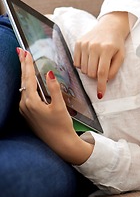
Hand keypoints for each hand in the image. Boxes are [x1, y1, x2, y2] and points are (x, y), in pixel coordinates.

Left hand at [18, 48, 93, 164]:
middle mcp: (25, 105)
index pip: (28, 78)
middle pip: (23, 80)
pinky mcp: (28, 113)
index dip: (27, 64)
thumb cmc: (61, 126)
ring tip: (25, 62)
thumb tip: (49, 73)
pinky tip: (30, 80)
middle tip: (21, 51)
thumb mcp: (60, 106)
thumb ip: (54, 88)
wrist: (59, 144)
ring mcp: (25, 110)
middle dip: (23, 65)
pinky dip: (27, 84)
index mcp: (32, 102)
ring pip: (23, 87)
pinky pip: (26, 94)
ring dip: (25, 74)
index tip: (25, 52)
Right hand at [73, 12, 131, 98]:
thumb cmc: (117, 43)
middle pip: (91, 72)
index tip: (100, 94)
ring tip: (97, 63)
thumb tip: (105, 81)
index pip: (102, 72)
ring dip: (90, 71)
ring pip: (83, 69)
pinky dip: (82, 65)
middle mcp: (94, 46)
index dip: (101, 85)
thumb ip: (114, 69)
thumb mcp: (121, 56)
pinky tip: (89, 59)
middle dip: (97, 76)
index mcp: (107, 49)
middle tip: (102, 70)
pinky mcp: (78, 43)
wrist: (110, 27)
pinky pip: (76, 63)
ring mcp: (84, 44)